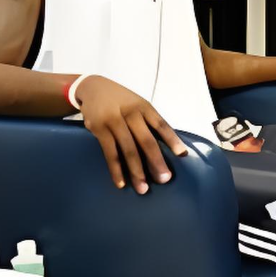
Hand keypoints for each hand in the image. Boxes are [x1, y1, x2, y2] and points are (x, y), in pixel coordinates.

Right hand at [74, 75, 186, 192]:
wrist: (92, 87)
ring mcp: (114, 121)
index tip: (182, 155)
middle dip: (156, 162)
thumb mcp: (137, 104)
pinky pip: (110, 153)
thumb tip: (166, 146)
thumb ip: (149, 121)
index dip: (172, 139)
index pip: (161, 125)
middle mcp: (131, 113)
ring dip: (136, 171)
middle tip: (164, 179)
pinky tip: (121, 183)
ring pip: (128, 150)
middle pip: (146, 141)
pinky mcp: (99, 129)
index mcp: (144, 107)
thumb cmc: (121, 100)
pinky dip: (116, 169)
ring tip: (143, 189)